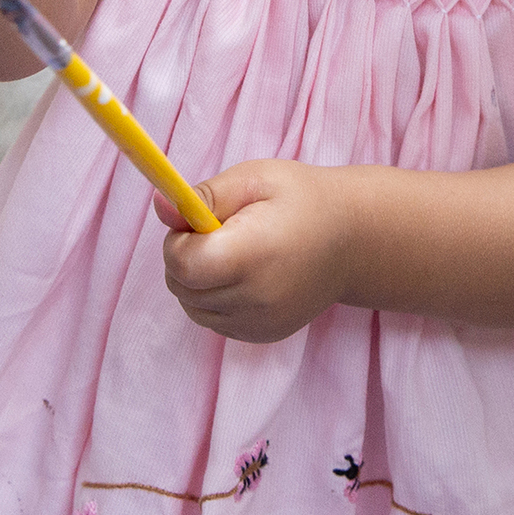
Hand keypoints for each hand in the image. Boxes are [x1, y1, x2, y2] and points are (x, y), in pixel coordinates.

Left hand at [157, 160, 352, 343]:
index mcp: (252, 254)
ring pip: (193, 307)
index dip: (177, 240)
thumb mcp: (255, 178)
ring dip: (197, 279)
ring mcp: (260, 323)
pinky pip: (214, 320)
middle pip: (182, 288)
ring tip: (231, 250)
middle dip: (184, 257)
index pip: (182, 265)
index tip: (196, 219)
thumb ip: (205, 195)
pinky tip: (243, 272)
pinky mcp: (262, 336)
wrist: (353, 239)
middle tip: (215, 229)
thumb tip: (160, 204)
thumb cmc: (301, 198)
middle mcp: (256, 298)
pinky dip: (214, 298)